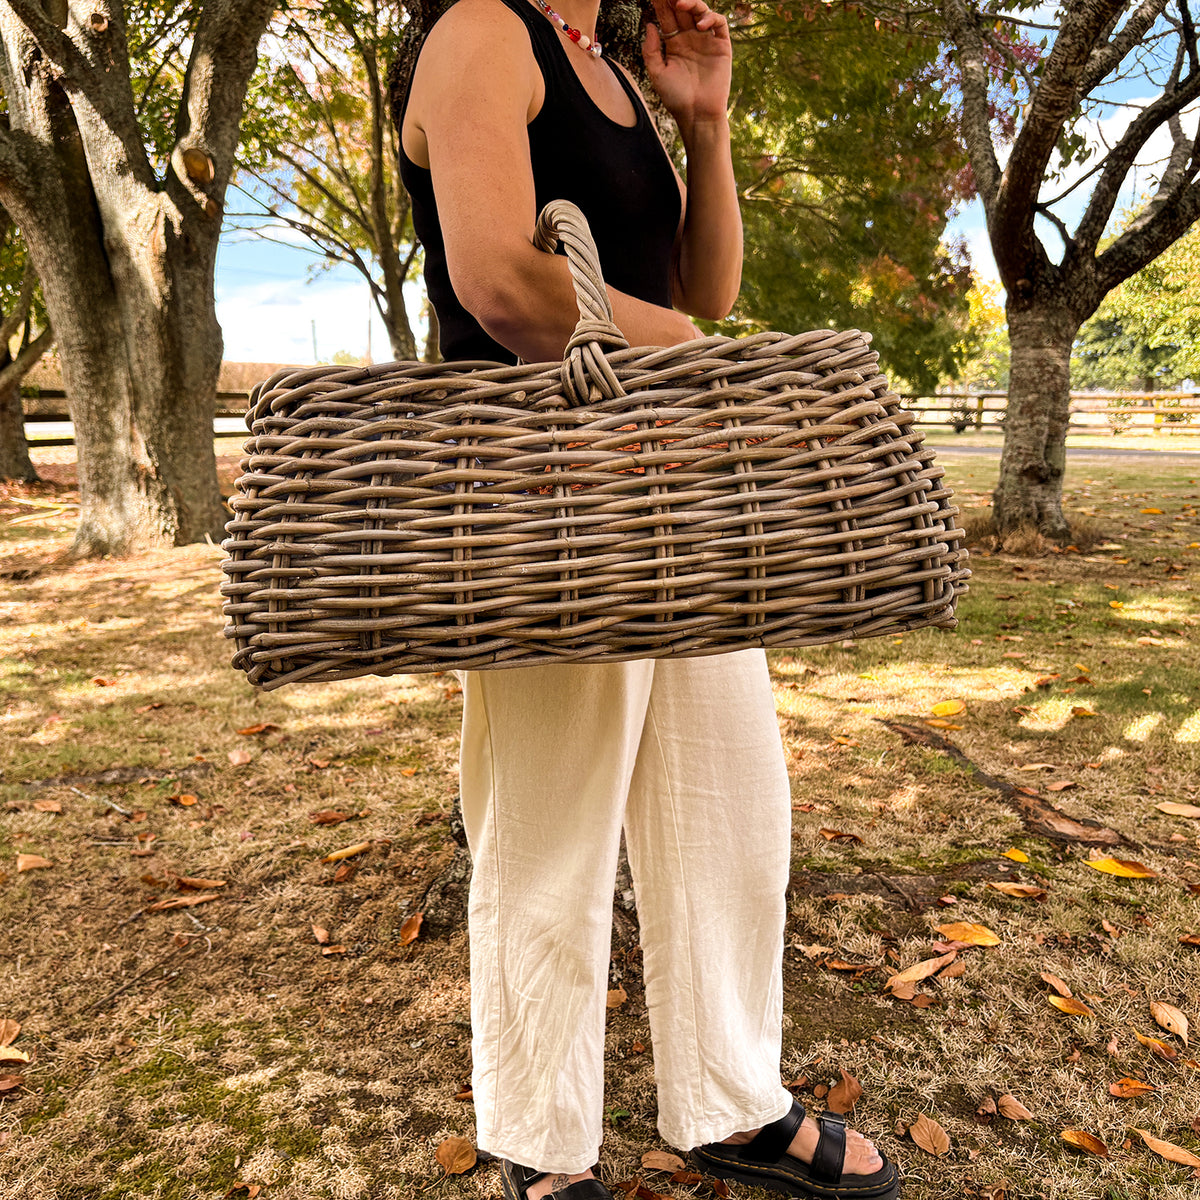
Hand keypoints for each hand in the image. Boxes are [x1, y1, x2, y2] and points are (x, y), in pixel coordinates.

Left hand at [642, 0, 731, 130]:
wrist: (697, 114)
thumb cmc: (676, 98)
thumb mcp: (657, 74)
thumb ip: (651, 51)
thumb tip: (650, 24)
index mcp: (674, 43)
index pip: (667, 17)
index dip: (661, 4)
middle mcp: (690, 38)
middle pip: (683, 10)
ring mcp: (706, 41)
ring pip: (701, 12)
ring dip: (692, 3)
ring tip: (680, 2)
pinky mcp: (721, 46)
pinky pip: (719, 24)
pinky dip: (711, 18)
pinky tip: (700, 24)